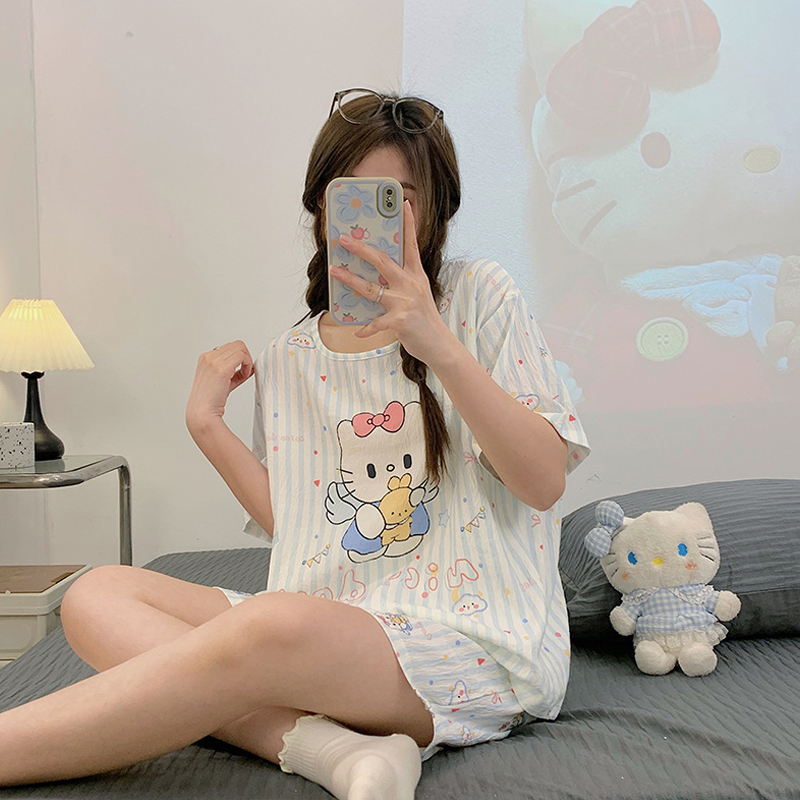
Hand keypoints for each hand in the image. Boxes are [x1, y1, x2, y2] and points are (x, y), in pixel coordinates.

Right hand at [186, 340, 253, 433]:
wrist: (202, 412)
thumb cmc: (210, 401)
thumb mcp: (222, 381)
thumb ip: (234, 372)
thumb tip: (249, 366)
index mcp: (206, 358)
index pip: (229, 347)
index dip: (239, 357)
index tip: (242, 370)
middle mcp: (209, 357)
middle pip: (236, 345)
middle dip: (245, 357)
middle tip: (246, 371)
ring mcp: (214, 361)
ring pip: (240, 348)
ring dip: (247, 360)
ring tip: (245, 374)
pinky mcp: (222, 368)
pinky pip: (242, 356)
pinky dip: (248, 364)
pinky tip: (245, 375)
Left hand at [330, 200, 454, 364]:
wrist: (439, 345)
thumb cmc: (424, 319)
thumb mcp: (417, 294)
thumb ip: (400, 282)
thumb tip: (374, 275)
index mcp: (416, 275)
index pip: (411, 244)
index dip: (408, 223)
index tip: (404, 203)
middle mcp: (411, 285)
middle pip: (382, 261)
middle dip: (360, 248)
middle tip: (343, 239)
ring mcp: (405, 302)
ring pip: (371, 288)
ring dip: (350, 280)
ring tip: (334, 272)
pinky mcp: (400, 321)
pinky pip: (376, 323)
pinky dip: (366, 328)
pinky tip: (357, 331)